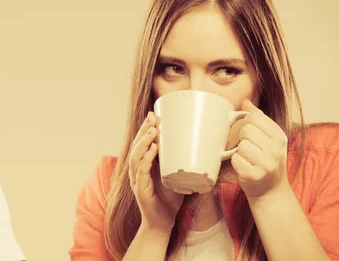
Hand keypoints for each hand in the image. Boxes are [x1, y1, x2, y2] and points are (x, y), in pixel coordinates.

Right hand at [129, 112, 183, 233]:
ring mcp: (137, 181)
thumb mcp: (176, 177)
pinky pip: (141, 172)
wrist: (163, 223)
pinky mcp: (141, 191)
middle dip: (143, 131)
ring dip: (143, 142)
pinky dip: (146, 160)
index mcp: (144, 166)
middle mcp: (137, 171)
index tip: (152, 114)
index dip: (145, 129)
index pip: (141, 144)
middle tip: (152, 117)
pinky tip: (152, 151)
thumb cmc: (169, 200)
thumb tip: (203, 149)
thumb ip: (182, 164)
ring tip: (153, 131)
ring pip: (136, 157)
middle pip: (136, 146)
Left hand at [231, 99, 288, 198]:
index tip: (250, 133)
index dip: (247, 123)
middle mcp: (276, 150)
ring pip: (241, 145)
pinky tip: (244, 167)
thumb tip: (246, 101)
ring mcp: (266, 164)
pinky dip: (236, 162)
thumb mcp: (269, 138)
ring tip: (247, 158)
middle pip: (246, 130)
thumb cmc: (267, 160)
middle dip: (242, 137)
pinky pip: (236, 160)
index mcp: (279, 136)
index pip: (255, 117)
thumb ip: (258, 119)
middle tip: (248, 147)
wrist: (271, 190)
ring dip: (239, 152)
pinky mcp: (254, 175)